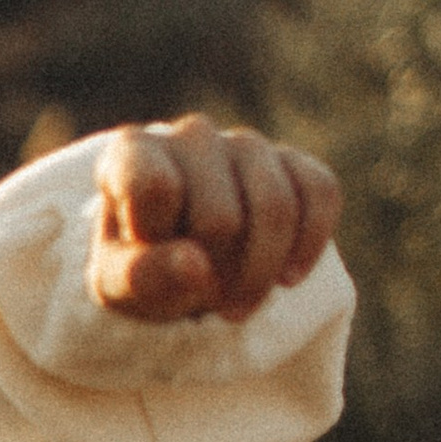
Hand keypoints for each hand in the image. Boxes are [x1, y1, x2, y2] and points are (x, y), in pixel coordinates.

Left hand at [91, 114, 340, 324]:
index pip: (155, 189)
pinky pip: (320, 193)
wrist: (178, 263)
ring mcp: (246, 143)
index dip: (161, 243)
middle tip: (202, 301)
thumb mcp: (119, 286)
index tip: (149, 269)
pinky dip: (309, 246)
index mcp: (133, 152)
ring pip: (276, 208)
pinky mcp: (292, 160)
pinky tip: (286, 279)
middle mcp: (191, 135)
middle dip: (215, 276)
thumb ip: (142, 276)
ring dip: (261, 275)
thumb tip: (197, 266)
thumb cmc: (140, 270)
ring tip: (236, 306)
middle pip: (221, 218)